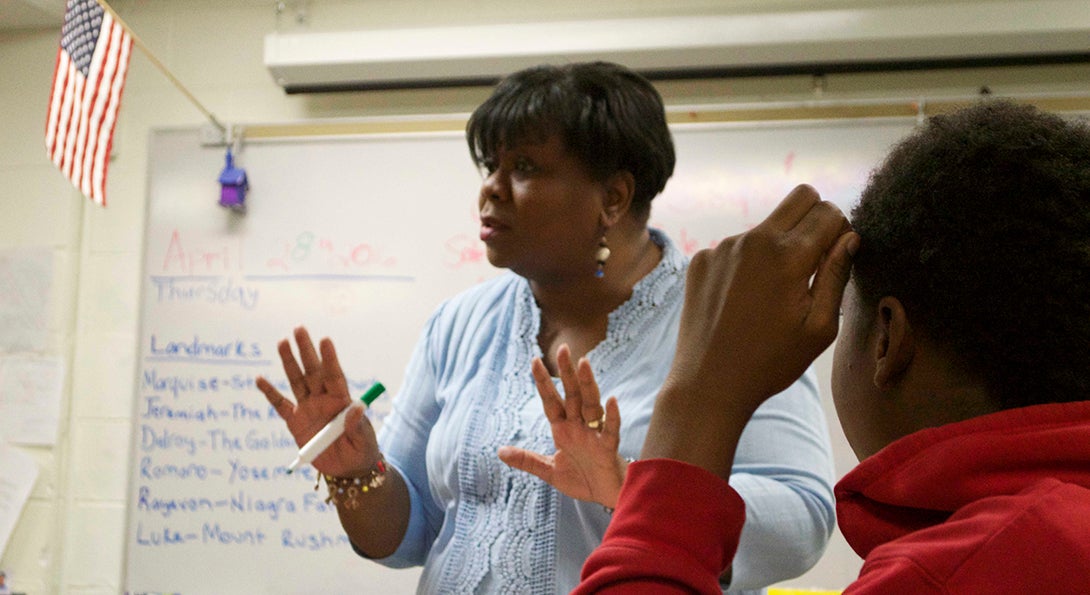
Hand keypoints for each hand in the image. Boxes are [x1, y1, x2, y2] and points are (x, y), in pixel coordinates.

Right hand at [256, 326, 380, 476]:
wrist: (348, 469)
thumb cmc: (361, 450)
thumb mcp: (363, 440)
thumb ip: (357, 425)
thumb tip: (356, 407)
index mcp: (342, 401)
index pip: (335, 376)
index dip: (330, 359)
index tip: (325, 340)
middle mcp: (324, 399)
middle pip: (313, 371)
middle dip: (306, 351)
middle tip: (299, 329)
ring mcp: (308, 408)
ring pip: (297, 381)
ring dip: (289, 363)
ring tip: (282, 342)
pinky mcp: (295, 422)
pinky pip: (280, 405)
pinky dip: (270, 393)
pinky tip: (260, 379)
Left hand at [498, 344, 627, 508]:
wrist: (606, 496)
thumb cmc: (582, 479)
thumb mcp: (550, 470)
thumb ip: (527, 460)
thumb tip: (500, 451)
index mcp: (563, 429)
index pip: (551, 401)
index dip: (543, 382)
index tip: (535, 360)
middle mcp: (579, 426)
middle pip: (572, 395)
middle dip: (566, 373)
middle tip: (562, 349)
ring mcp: (595, 435)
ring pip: (591, 404)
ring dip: (588, 384)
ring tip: (584, 363)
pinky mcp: (608, 448)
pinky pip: (611, 429)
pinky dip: (613, 416)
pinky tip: (612, 400)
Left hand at [645, 185, 856, 475]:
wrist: (708, 384)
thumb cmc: (770, 362)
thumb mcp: (819, 327)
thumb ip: (836, 274)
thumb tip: (849, 236)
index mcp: (787, 256)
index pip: (829, 212)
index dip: (840, 233)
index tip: (834, 260)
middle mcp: (752, 241)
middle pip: (800, 197)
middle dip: (816, 218)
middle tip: (813, 260)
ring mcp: (722, 248)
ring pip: (766, 226)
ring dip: (778, 247)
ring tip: (771, 296)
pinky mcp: (701, 260)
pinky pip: (736, 247)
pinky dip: (747, 264)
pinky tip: (742, 301)